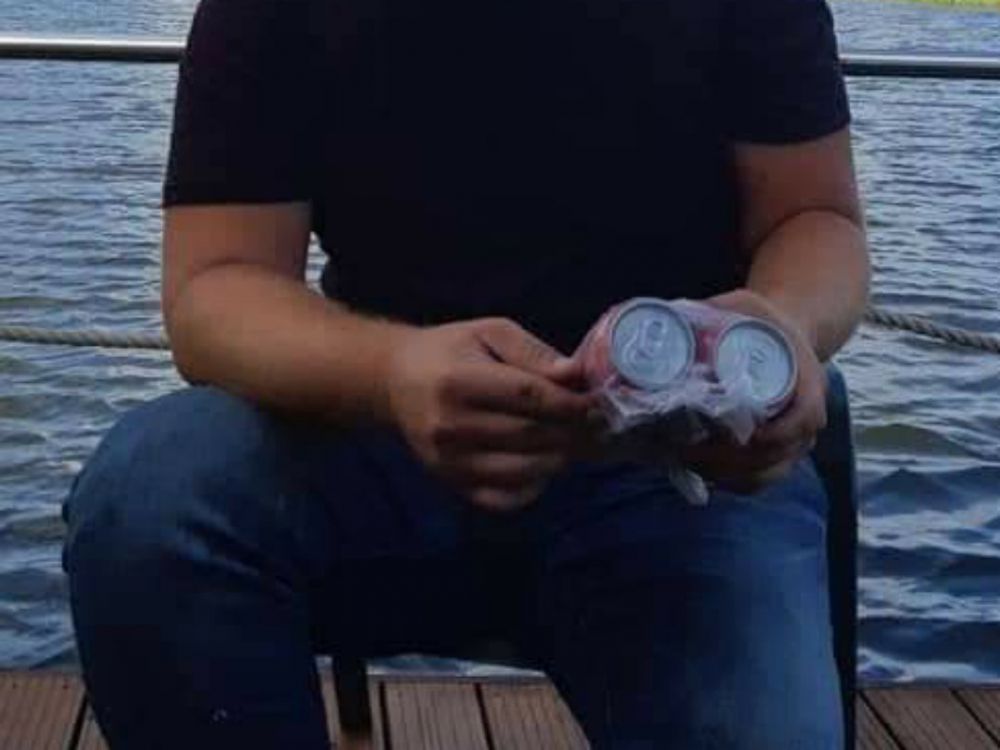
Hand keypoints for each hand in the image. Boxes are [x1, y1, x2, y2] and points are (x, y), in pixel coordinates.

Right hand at [384, 318, 597, 511]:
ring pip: (523, 471)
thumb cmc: (449, 351)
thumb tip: (575, 375)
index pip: (529, 396)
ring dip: (560, 460)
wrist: (395, 382)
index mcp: (459, 381)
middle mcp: (451, 426)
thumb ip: (533, 352)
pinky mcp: (451, 483)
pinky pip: (503, 499)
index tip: (598, 402)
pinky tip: (542, 467)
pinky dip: (532, 488)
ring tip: (577, 444)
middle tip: (599, 426)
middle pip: (530, 436)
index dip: (571, 402)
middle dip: (573, 432)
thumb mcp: (488, 333)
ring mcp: (450, 461)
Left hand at [680, 289, 827, 493]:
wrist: (786, 333)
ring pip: (766, 475)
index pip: (803, 419)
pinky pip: (758, 481)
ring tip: (685, 460)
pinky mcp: (776, 452)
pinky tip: (698, 471)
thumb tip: (668, 321)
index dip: (773, 435)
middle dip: (732, 461)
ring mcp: (793, 439)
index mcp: (808, 382)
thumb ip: (714, 309)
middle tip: (687, 449)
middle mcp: (806, 417)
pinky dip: (730, 482)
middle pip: (778, 456)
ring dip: (726, 475)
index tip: (733, 436)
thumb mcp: (744, 305)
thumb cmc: (762, 320)